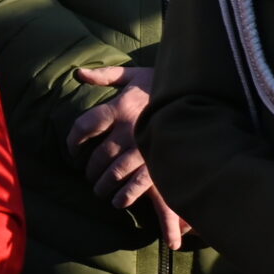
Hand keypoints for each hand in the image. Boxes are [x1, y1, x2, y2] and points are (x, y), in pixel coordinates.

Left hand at [69, 65, 189, 248]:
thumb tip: (79, 73)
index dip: (73, 141)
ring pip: (115, 172)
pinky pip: (139, 183)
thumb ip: (106, 75)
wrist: (200, 93)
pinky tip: (118, 201)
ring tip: (100, 190)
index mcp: (119, 107)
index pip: (84, 126)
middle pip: (99, 154)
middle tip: (88, 175)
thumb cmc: (163, 84)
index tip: (73, 150)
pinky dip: (126, 194)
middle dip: (90, 168)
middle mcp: (129, 129)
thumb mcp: (134, 74)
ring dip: (104, 184)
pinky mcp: (161, 160)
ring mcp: (145, 147)